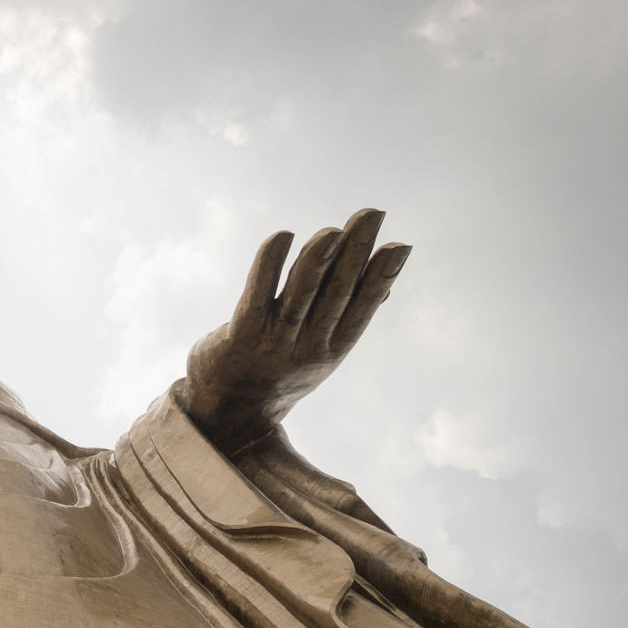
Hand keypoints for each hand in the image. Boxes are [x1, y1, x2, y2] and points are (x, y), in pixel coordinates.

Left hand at [180, 208, 410, 453]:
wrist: (227, 412)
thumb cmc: (279, 372)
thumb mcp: (319, 353)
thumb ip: (347, 319)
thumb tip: (385, 287)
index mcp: (331, 350)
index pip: (361, 309)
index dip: (381, 277)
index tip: (400, 246)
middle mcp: (306, 348)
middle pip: (336, 293)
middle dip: (355, 252)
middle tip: (372, 214)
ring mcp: (273, 342)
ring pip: (300, 293)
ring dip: (318, 257)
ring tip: (333, 229)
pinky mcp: (240, 336)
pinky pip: (257, 294)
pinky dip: (270, 264)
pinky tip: (283, 236)